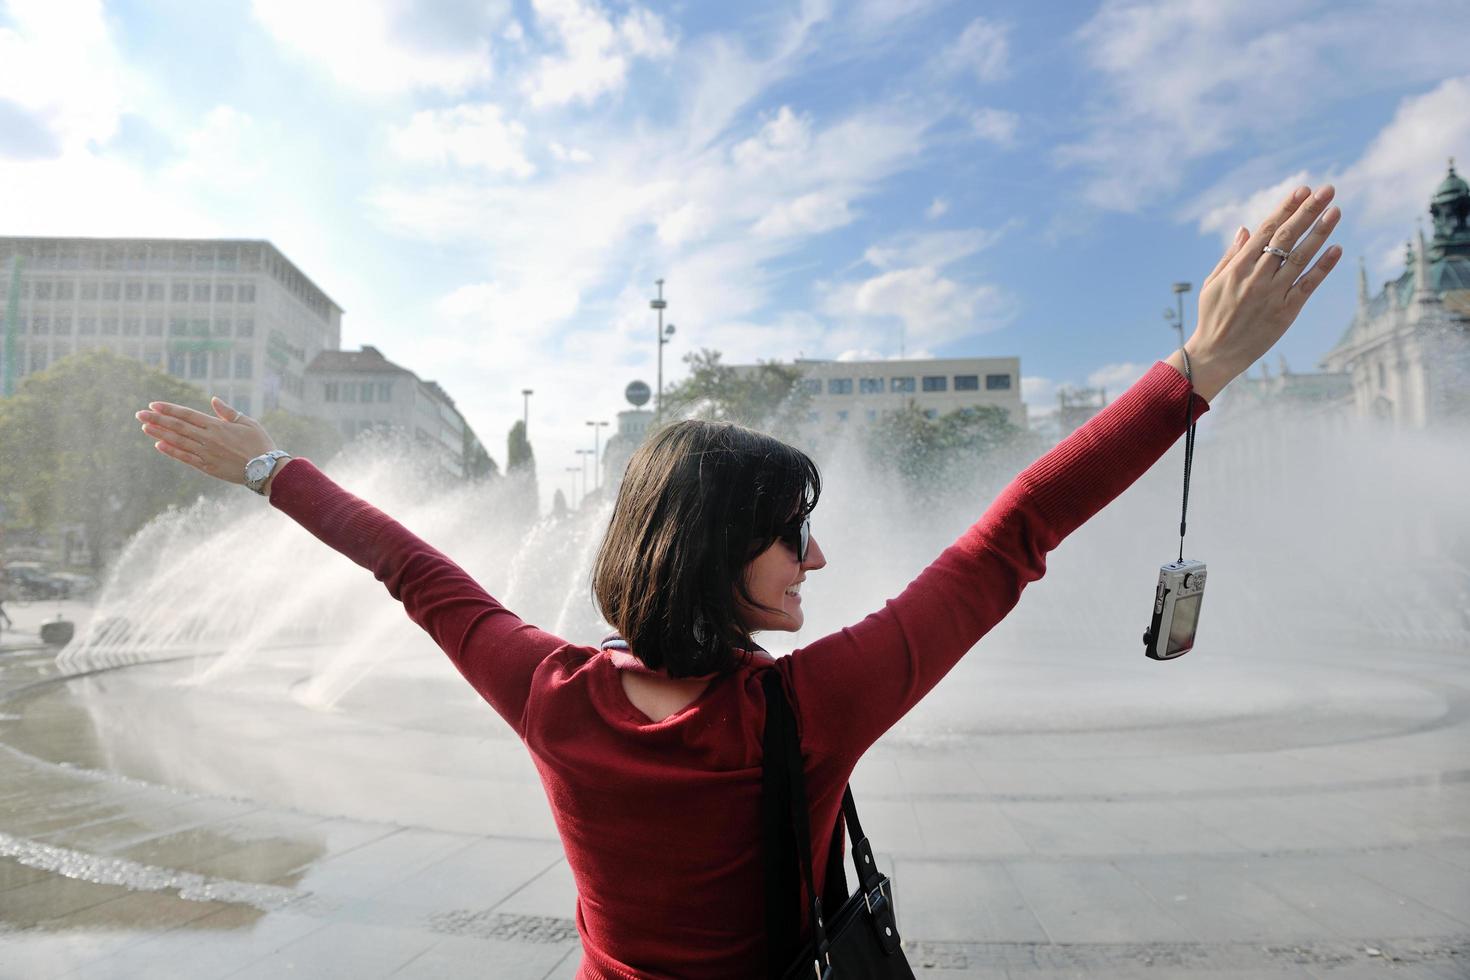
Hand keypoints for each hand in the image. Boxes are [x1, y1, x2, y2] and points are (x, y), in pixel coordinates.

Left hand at [136, 396, 277, 485]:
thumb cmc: (260, 444)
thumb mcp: (248, 423)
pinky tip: (159, 445)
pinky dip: (172, 451)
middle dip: (157, 419)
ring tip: (144, 427)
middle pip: (178, 427)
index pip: (187, 415)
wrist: (267, 469)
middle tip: (139, 414)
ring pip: (178, 441)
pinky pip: (185, 458)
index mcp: (217, 426)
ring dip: (159, 434)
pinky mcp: (207, 467)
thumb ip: (228, 412)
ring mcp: (206, 454)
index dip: (169, 409)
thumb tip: (213, 400)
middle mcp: (208, 439)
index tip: (153, 404)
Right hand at [1183, 184, 1341, 399]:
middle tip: (1326, 190)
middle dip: (1307, 211)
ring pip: (1300, 257)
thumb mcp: (1212, 284)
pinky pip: (1307, 285)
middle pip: (1286, 238)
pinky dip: (1323, 267)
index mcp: (1237, 268)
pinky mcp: (1285, 312)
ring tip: (1336, 210)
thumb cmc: (1212, 317)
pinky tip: (1336, 248)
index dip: (1286, 209)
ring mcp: (1272, 294)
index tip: (1302, 190)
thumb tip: (1247, 229)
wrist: (1216, 354)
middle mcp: (1256, 278)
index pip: (1266, 231)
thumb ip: (1231, 256)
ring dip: (1320, 232)